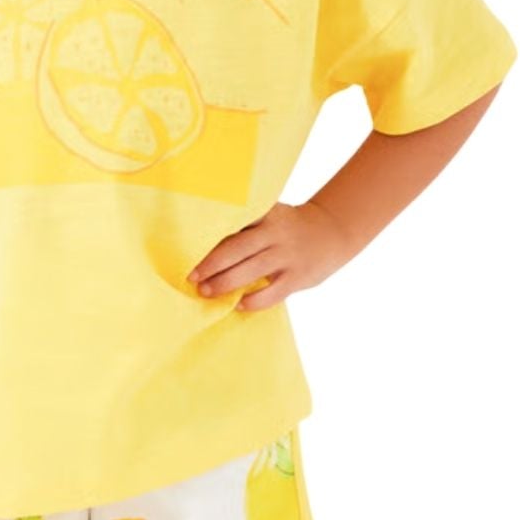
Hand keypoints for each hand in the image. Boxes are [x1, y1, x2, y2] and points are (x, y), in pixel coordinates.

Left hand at [186, 200, 350, 311]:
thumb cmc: (287, 226)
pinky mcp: (298, 277)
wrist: (333, 231)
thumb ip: (245, 225)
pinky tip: (238, 305)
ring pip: (251, 271)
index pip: (235, 220)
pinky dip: (254, 301)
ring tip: (206, 292)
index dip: (211, 233)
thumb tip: (203, 244)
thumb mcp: (270, 215)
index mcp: (265, 214)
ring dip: (225, 283)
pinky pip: (273, 293)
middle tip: (191, 277)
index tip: (187, 242)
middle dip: (211, 264)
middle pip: (237, 248)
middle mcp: (275, 233)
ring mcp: (287, 255)